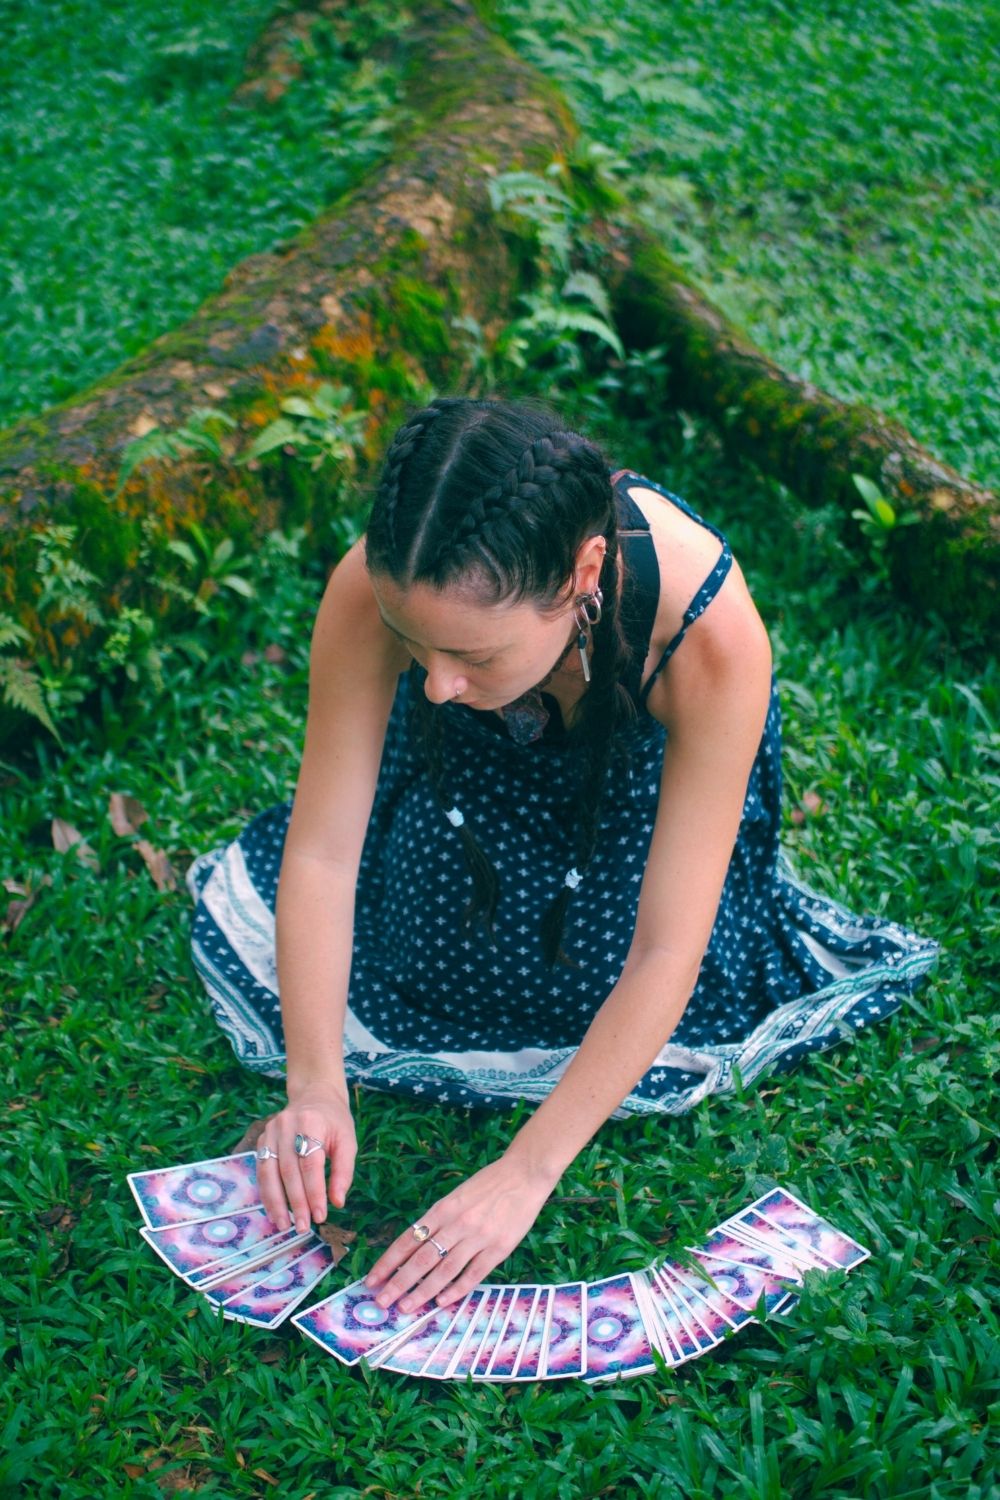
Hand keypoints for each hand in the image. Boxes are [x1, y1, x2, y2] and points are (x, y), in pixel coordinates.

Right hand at [255, 1087, 356, 1233]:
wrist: (314, 1095)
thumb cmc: (334, 1121)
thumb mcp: (348, 1140)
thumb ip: (344, 1171)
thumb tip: (338, 1202)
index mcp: (311, 1122)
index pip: (311, 1163)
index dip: (315, 1192)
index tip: (320, 1216)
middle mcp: (286, 1125)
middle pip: (288, 1170)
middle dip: (296, 1202)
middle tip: (303, 1227)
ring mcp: (270, 1131)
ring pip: (269, 1172)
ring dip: (276, 1202)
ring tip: (285, 1225)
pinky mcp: (261, 1140)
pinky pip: (261, 1171)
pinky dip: (267, 1193)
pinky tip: (274, 1212)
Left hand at [363, 1155, 555, 1313]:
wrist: (524, 1174)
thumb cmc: (489, 1184)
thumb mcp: (457, 1195)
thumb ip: (438, 1219)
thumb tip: (415, 1246)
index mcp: (442, 1209)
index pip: (408, 1240)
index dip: (388, 1262)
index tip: (372, 1279)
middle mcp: (456, 1224)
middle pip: (421, 1259)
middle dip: (398, 1282)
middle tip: (382, 1301)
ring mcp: (478, 1238)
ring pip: (444, 1271)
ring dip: (422, 1292)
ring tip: (406, 1307)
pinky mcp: (498, 1249)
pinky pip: (473, 1275)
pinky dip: (455, 1290)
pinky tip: (441, 1302)